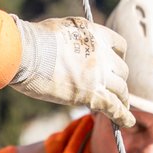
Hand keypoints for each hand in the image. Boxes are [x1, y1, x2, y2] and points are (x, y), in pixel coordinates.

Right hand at [8, 17, 133, 127]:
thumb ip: (71, 39)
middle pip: (121, 70)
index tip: (114, 66)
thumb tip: (64, 46)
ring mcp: (99, 75)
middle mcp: (102, 54)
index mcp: (95, 34)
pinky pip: (114, 107)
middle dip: (118, 80)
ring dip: (123, 99)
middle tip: (113, 90)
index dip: (118, 58)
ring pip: (121, 90)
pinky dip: (122, 116)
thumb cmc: (32, 40)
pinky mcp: (91, 95)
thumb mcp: (59, 30)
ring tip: (123, 108)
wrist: (26, 52)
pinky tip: (127, 123)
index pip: (119, 46)